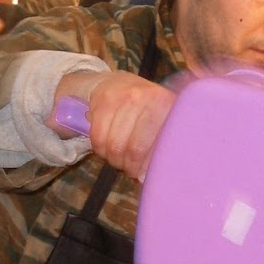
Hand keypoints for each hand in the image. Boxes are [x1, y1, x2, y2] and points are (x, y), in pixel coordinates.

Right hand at [52, 69, 174, 179]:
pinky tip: (106, 146)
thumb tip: (148, 179)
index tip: (142, 174)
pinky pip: (97, 138)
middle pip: (132, 149)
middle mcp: (146, 97)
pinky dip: (100, 149)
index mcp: (166, 105)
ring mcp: (123, 96)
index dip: (147, 167)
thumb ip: (161, 148)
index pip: (156, 147)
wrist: (116, 84)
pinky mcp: (102, 100)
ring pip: (113, 146)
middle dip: (128, 165)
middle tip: (128, 167)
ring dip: (113, 159)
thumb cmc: (143, 111)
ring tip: (118, 156)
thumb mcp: (159, 123)